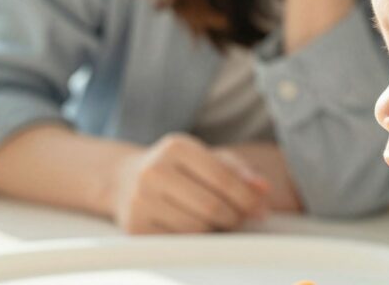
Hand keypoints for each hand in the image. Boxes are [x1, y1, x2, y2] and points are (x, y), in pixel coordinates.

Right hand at [111, 133, 269, 233]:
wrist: (125, 179)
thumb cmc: (177, 167)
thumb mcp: (206, 157)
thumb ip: (238, 170)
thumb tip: (264, 189)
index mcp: (176, 147)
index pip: (222, 178)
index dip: (247, 197)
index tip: (260, 209)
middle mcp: (154, 170)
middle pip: (211, 206)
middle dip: (235, 216)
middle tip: (242, 218)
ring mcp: (140, 199)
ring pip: (196, 227)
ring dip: (217, 229)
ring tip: (221, 220)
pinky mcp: (134, 226)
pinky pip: (178, 241)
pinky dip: (195, 238)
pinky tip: (198, 227)